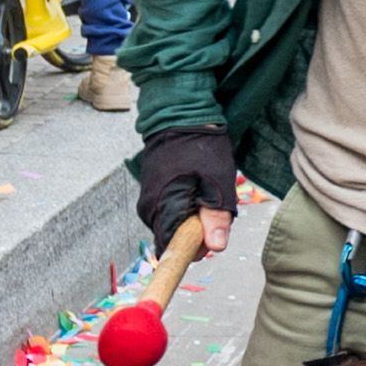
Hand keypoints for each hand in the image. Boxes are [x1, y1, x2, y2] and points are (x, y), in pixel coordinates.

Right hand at [134, 126, 239, 258]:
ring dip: (194, 215)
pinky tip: (197, 185)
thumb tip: (216, 248)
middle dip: (198, 229)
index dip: (194, 248)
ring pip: (175, 222)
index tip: (210, 232)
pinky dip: (187, 204)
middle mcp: (149, 208)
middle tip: (214, 204)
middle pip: (175, 237)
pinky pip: (171, 209)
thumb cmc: (201, 148)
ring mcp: (148, 199)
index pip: (170, 248)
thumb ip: (215, 218)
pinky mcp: (152, 191)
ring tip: (206, 190)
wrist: (180, 117)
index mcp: (162, 210)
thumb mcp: (217, 183)